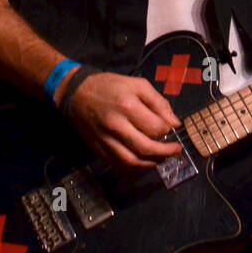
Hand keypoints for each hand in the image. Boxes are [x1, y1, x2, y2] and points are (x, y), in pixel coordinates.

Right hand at [61, 70, 182, 170]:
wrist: (76, 93)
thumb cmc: (110, 86)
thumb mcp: (138, 85)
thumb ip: (159, 103)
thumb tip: (174, 123)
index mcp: (127, 106)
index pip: (156, 127)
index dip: (167, 130)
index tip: (170, 128)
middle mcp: (116, 125)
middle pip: (145, 148)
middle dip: (165, 152)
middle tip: (175, 150)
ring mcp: (105, 140)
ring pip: (132, 162)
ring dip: (151, 163)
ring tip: (161, 158)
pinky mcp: (98, 149)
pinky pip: (118, 165)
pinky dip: (134, 167)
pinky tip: (143, 162)